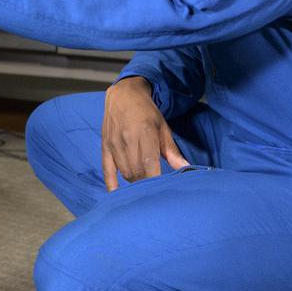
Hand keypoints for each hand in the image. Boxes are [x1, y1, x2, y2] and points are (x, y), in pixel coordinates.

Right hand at [100, 76, 188, 190]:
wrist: (123, 95)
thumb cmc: (146, 112)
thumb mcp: (163, 128)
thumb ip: (172, 151)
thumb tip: (187, 169)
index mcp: (145, 134)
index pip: (150, 165)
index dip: (156, 181)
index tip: (163, 191)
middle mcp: (127, 140)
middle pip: (137, 172)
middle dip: (147, 184)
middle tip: (156, 189)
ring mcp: (114, 144)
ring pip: (125, 173)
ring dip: (135, 181)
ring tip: (144, 184)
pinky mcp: (105, 147)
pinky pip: (107, 171)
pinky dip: (112, 184)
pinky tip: (118, 195)